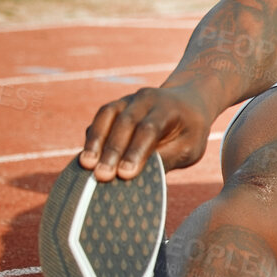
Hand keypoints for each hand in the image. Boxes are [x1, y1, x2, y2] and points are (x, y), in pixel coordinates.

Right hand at [79, 85, 213, 181]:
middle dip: (113, 151)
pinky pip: (100, 119)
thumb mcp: (189, 148)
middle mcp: (147, 99)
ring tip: (87, 164)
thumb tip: (140, 177)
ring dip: (96, 141)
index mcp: (169, 108)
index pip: (149, 129)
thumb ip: (166, 159)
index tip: (125, 174)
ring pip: (108, 116)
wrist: (188, 102)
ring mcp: (128, 100)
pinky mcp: (115, 106)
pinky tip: (88, 156)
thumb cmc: (189, 132)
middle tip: (102, 175)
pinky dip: (93, 137)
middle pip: (126, 123)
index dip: (136, 151)